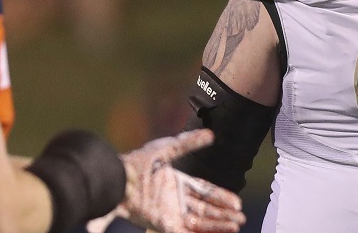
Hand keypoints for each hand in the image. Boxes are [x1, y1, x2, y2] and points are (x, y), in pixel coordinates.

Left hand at [114, 129, 245, 232]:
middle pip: (206, 209)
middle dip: (223, 215)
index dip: (222, 197)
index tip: (237, 203)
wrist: (117, 176)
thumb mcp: (167, 149)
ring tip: (234, 227)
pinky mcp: (161, 222)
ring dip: (216, 225)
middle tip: (240, 219)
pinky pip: (182, 231)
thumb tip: (211, 135)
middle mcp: (176, 199)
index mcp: (179, 183)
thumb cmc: (138, 162)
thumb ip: (189, 143)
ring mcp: (169, 212)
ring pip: (199, 222)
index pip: (206, 192)